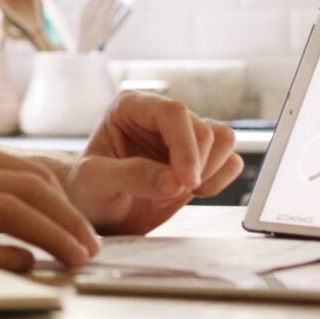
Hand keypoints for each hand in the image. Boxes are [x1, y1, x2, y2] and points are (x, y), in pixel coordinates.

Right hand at [0, 140, 101, 273]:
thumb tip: (50, 219)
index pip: (31, 175)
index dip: (68, 206)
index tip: (84, 233)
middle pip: (28, 189)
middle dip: (70, 221)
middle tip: (90, 250)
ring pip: (9, 209)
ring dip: (53, 236)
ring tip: (74, 260)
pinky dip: (9, 256)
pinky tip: (24, 266)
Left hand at [67, 91, 244, 236]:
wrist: (99, 212)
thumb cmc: (88, 191)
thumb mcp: (94, 183)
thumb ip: (129, 176)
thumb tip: (174, 181)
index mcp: (131, 106)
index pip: (174, 112)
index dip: (185, 147)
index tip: (185, 183)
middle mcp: (160, 114)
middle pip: (205, 129)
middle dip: (195, 167)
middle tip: (169, 193)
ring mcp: (183, 135)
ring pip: (224, 140)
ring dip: (209, 172)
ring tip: (176, 191)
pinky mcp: (201, 157)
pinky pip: (231, 162)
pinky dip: (219, 182)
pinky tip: (190, 193)